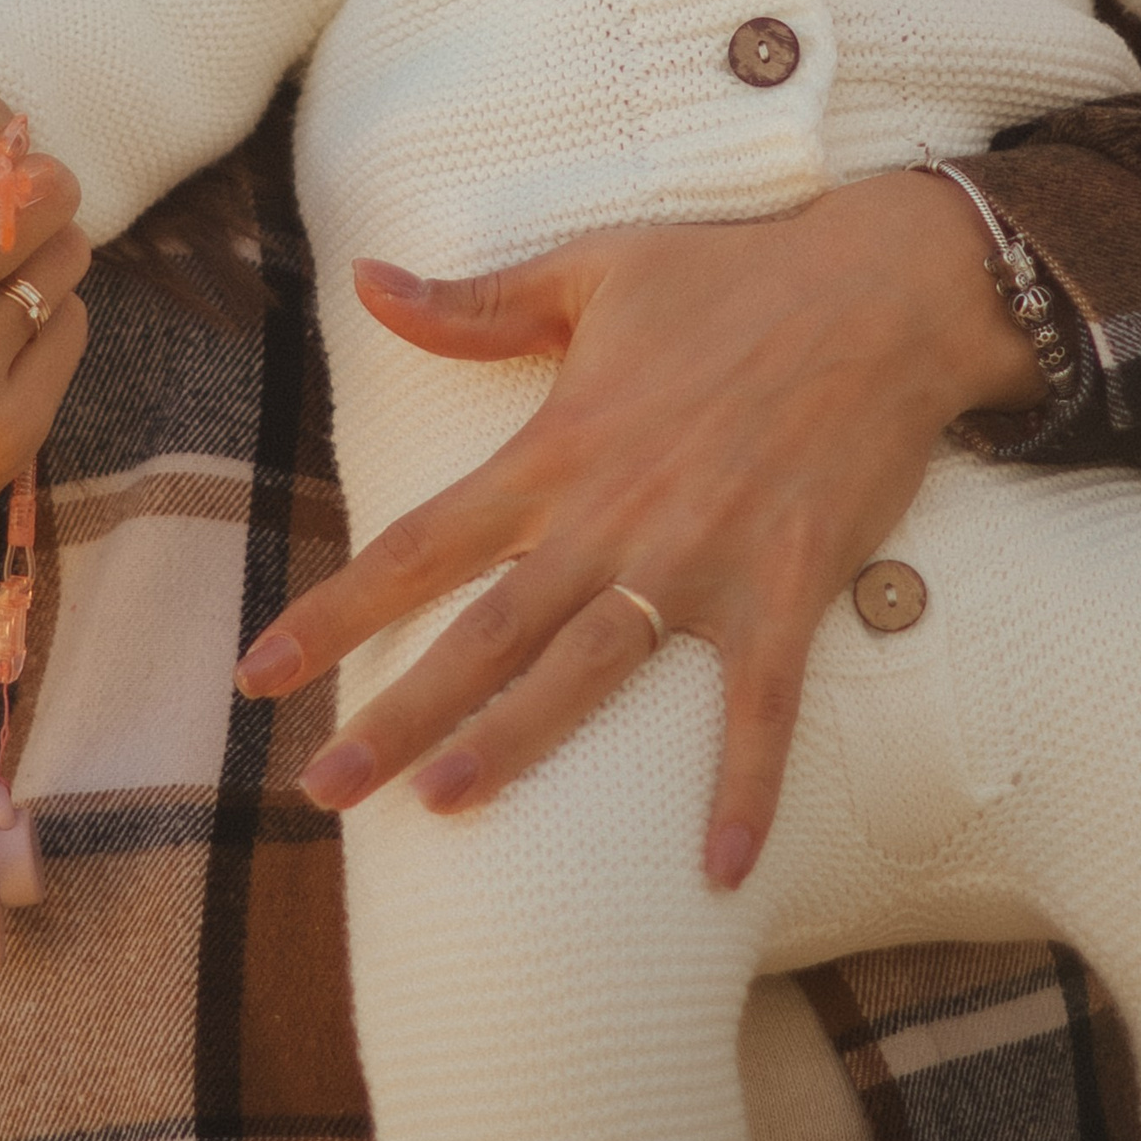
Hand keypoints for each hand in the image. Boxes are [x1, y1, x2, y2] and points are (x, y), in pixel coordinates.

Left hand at [232, 170, 1042, 886]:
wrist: (881, 292)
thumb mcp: (589, 271)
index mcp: (558, 447)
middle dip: (399, 714)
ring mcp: (703, 559)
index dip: (336, 606)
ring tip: (448, 806)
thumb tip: (366, 281)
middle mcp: (616, 515)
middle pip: (487, 632)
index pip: (422, 541)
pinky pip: (761, 708)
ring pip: (592, 671)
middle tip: (324, 790)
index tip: (259, 669)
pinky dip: (743, 787)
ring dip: (521, 744)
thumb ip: (475, 304)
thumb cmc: (731, 276)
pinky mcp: (788, 588)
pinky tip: (720, 869)